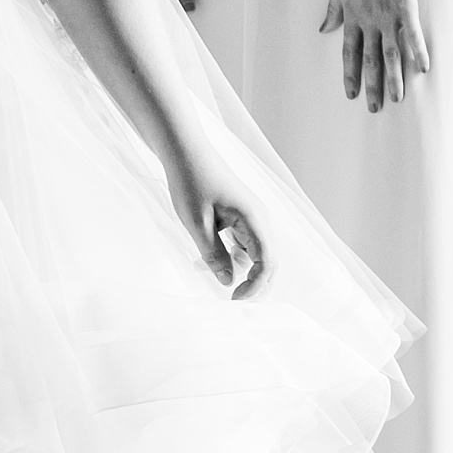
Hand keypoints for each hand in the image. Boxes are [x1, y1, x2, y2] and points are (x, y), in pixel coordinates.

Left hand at [167, 158, 268, 299]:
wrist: (185, 152)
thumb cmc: (191, 182)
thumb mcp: (197, 225)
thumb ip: (214, 255)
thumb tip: (228, 281)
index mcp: (254, 219)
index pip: (267, 262)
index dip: (256, 286)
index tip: (235, 300)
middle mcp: (258, 218)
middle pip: (267, 260)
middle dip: (253, 283)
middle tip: (232, 300)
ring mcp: (250, 217)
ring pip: (253, 253)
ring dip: (236, 268)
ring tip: (205, 271)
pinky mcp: (239, 216)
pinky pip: (242, 243)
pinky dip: (228, 255)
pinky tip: (205, 259)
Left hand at [320, 0, 429, 109]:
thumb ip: (332, 11)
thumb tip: (323, 30)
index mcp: (351, 16)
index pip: (349, 53)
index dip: (350, 75)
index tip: (351, 94)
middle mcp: (368, 20)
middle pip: (370, 60)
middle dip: (372, 86)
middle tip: (376, 109)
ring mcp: (387, 13)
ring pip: (391, 53)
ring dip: (394, 77)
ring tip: (397, 98)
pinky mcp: (405, 4)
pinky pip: (412, 33)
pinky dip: (417, 51)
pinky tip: (423, 68)